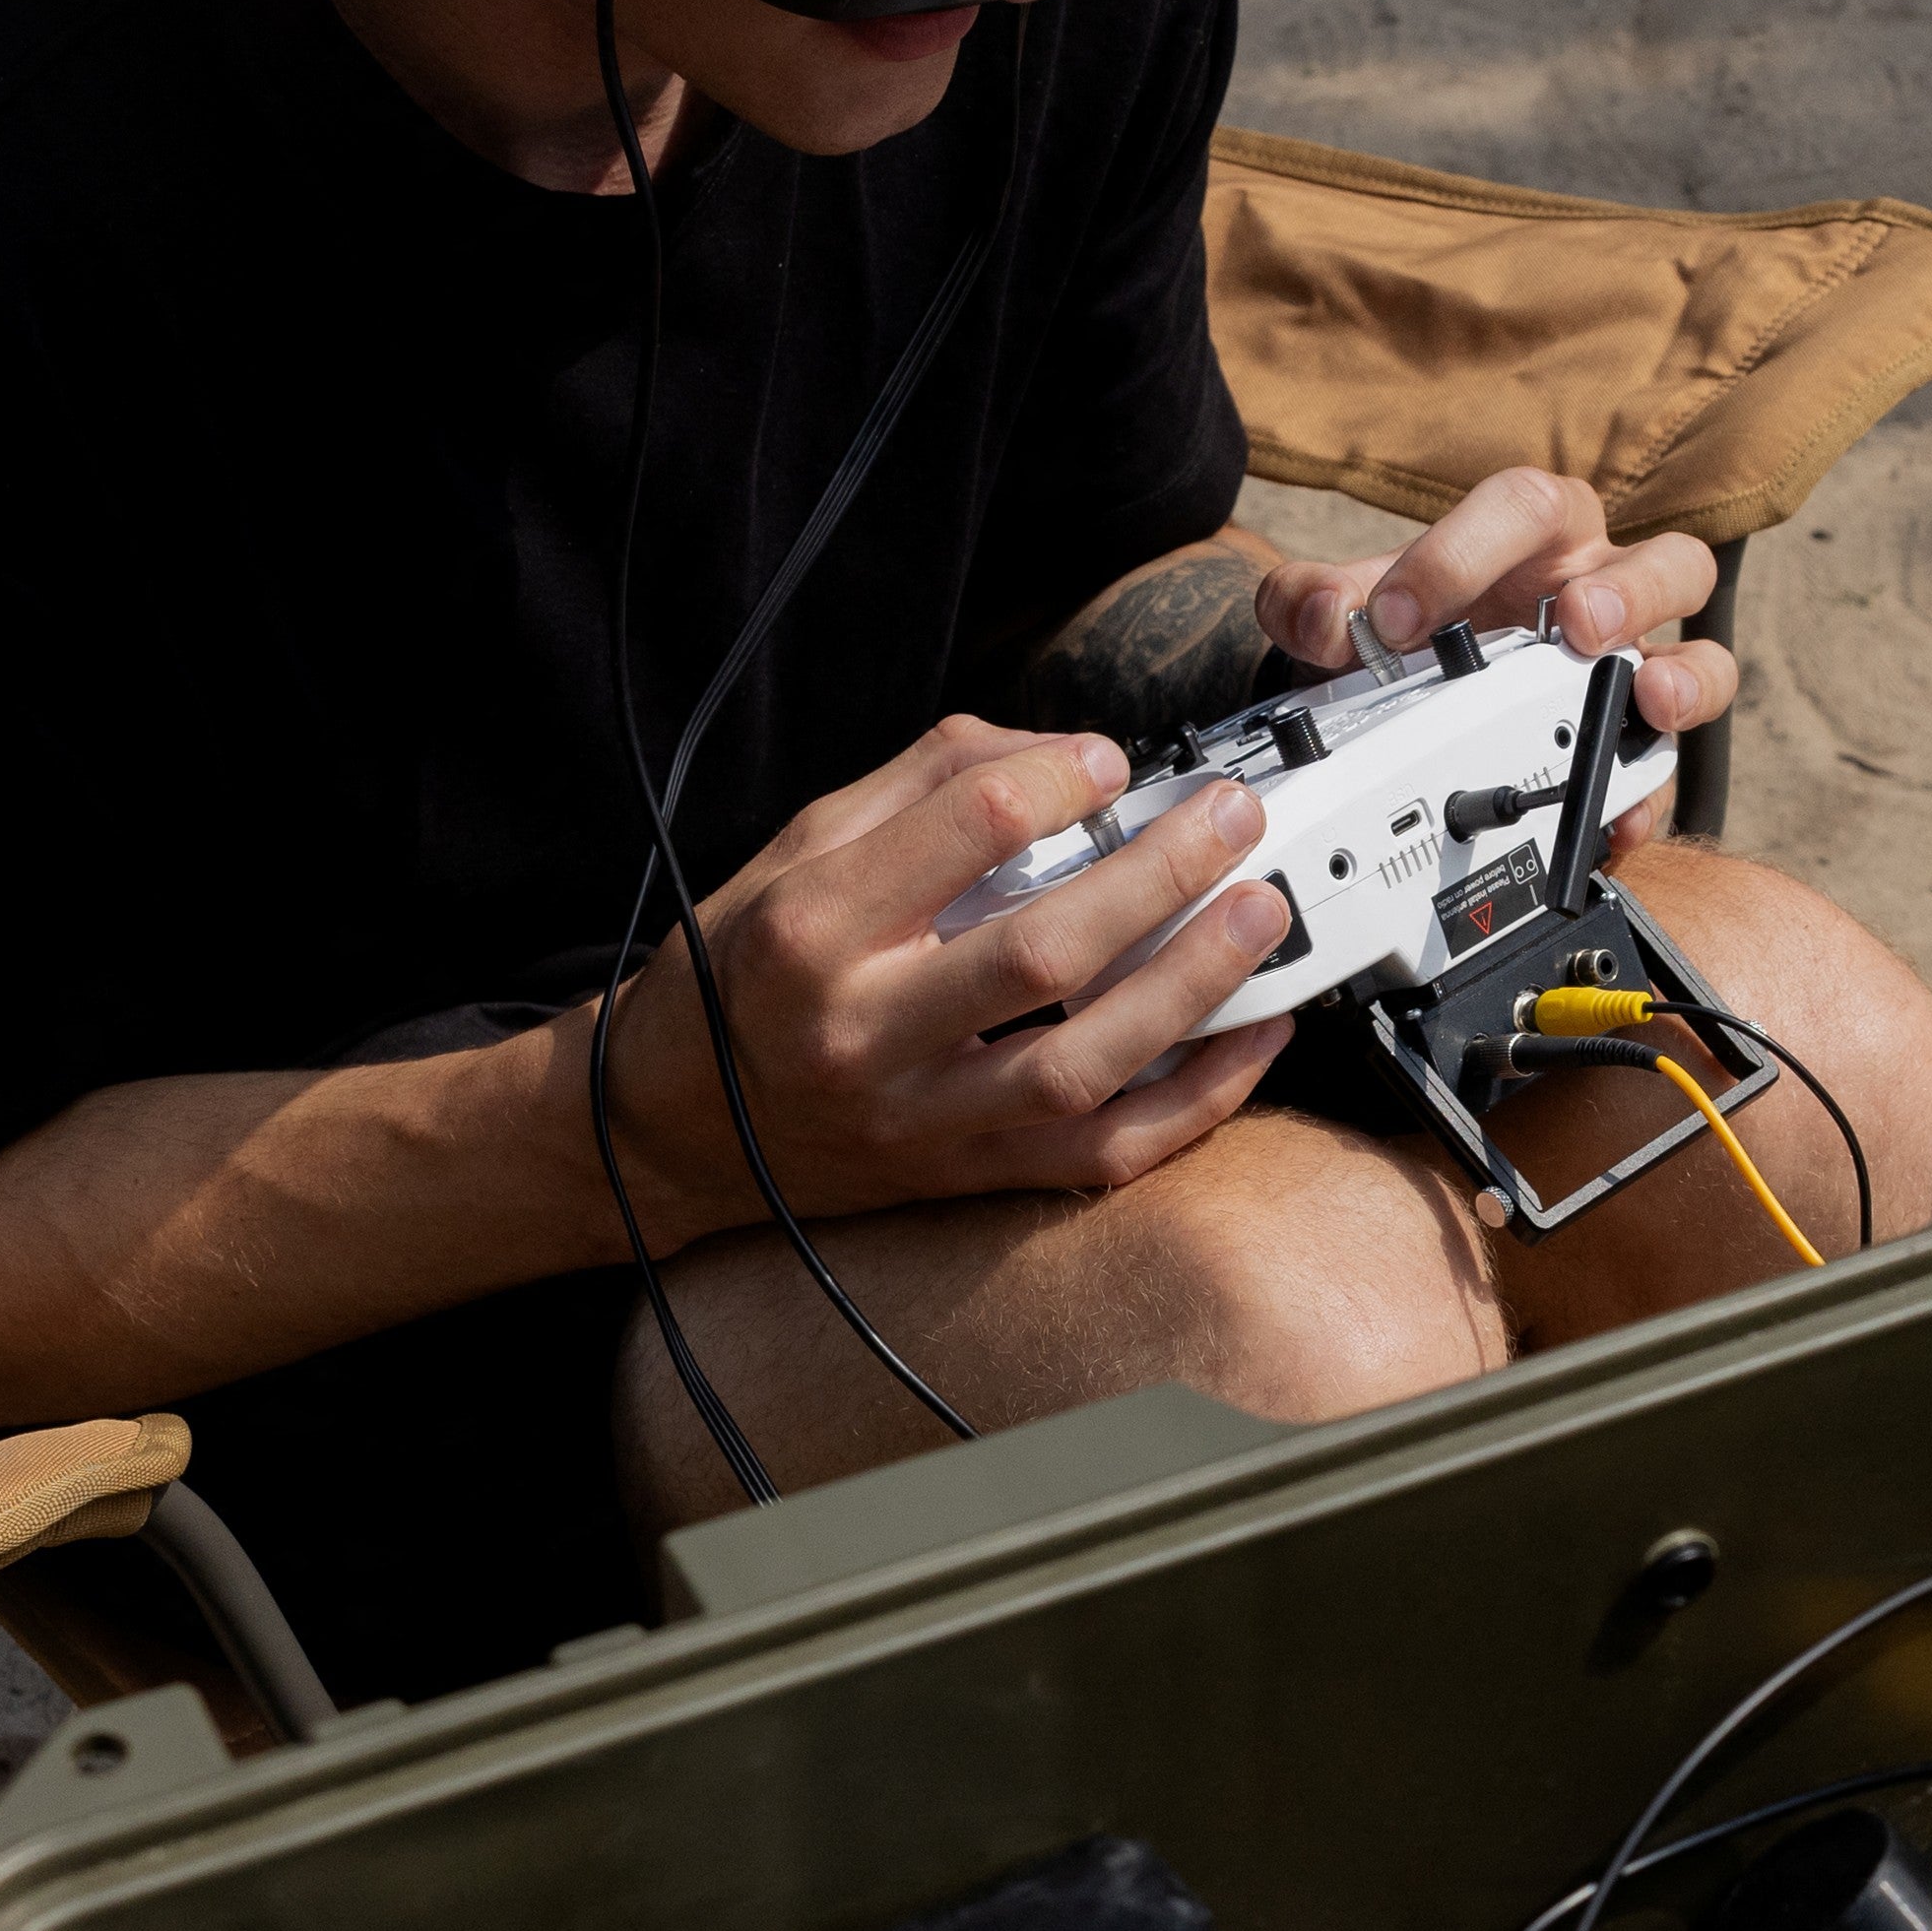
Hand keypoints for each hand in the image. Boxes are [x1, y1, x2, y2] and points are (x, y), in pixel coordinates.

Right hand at [598, 714, 1299, 1227]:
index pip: (965, 834)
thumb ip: (927, 787)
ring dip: (1192, 987)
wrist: (670, 1127)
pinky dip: (1194, 1101)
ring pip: (1083, 1065)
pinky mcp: (963, 1177)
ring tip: (1261, 913)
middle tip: (1229, 819)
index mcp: (813, 930)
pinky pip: (1102, 1153)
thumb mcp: (797, 849)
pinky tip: (1253, 1035)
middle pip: (1042, 952)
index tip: (1106, 761)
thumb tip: (1060, 753)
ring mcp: (920, 1120)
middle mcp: (864, 1033)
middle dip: (1159, 876)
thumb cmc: (741, 975)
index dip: (1057, 781)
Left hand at [1249, 466, 1735, 746]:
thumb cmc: (1414, 626)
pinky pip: (1669, 765)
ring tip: (1646, 702)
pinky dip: (1645, 794)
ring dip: (1682, 678)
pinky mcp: (1635, 741)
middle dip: (1628, 592)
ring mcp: (1633, 666)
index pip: (1522, 507)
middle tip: (1578, 624)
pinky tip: (1613, 818)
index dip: (1463, 552)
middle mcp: (1600, 587)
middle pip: (1665, 561)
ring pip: (1703, 653)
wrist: (1421, 690)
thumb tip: (1316, 615)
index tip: (1397, 618)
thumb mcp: (1357, 607)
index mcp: (1532, 533)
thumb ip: (1314, 600)